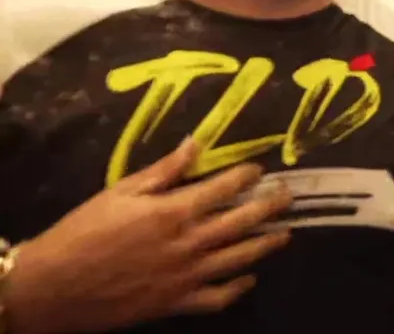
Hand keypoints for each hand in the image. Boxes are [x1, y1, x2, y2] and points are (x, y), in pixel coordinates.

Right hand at [4, 138, 292, 333]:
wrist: (53, 287)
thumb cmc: (83, 232)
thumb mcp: (120, 192)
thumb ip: (163, 170)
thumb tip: (195, 143)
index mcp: (173, 211)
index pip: (224, 188)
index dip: (246, 176)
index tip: (259, 169)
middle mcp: (188, 243)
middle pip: (242, 221)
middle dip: (270, 206)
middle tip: (288, 196)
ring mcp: (185, 276)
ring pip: (239, 258)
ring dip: (266, 244)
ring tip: (284, 233)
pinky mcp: (176, 303)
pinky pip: (218, 297)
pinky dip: (238, 289)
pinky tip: (249, 278)